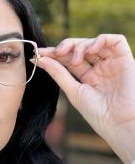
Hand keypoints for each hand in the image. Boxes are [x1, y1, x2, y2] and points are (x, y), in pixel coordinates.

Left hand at [37, 34, 134, 163]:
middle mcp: (99, 68)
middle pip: (79, 48)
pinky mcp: (125, 60)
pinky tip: (90, 49)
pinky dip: (100, 40)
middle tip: (55, 53)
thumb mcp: (73, 91)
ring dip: (80, 45)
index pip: (68, 59)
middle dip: (65, 47)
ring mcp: (111, 63)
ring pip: (94, 42)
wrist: (118, 123)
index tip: (39, 53)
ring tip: (74, 58)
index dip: (54, 54)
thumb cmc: (97, 113)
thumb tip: (41, 60)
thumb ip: (58, 73)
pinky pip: (116, 40)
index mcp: (87, 77)